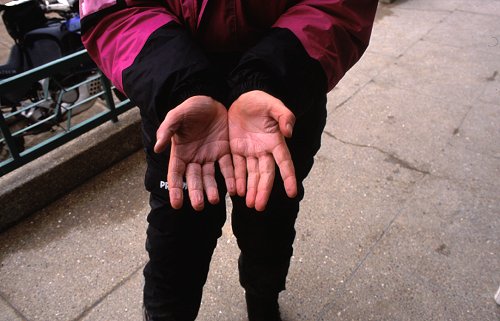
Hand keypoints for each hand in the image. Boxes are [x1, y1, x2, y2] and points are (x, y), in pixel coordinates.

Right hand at [154, 96, 235, 210]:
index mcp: (180, 152)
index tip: (176, 204)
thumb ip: (167, 130)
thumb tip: (157, 148)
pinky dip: (230, 178)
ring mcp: (210, 156)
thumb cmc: (190, 107)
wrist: (210, 98)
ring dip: (212, 189)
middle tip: (199, 206)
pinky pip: (227, 167)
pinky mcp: (224, 151)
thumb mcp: (176, 116)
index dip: (176, 189)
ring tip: (214, 200)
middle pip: (194, 179)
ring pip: (211, 177)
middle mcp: (194, 158)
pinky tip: (233, 189)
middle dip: (196, 193)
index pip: (176, 174)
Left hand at [228, 90, 296, 210]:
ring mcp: (250, 152)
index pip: (284, 162)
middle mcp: (264, 151)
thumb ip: (284, 116)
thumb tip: (289, 133)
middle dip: (263, 190)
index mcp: (276, 141)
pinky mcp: (236, 150)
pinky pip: (237, 168)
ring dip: (252, 190)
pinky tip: (238, 192)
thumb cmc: (261, 101)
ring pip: (252, 175)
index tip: (292, 193)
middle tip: (259, 206)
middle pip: (265, 174)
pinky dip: (238, 180)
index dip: (288, 178)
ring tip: (251, 204)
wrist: (242, 97)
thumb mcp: (273, 105)